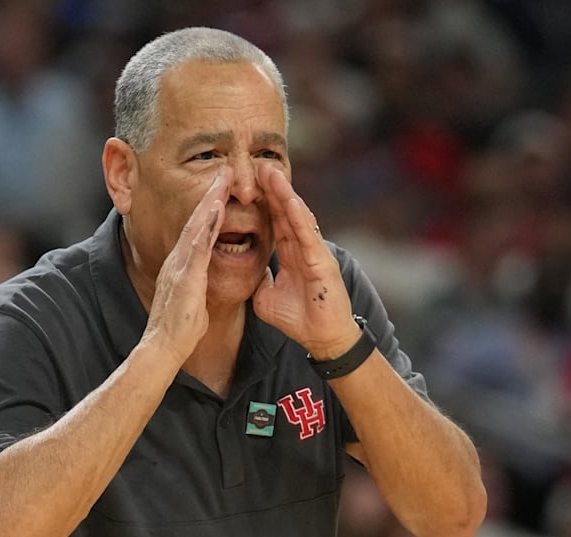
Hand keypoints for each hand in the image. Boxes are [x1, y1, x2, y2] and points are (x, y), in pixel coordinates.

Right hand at [142, 168, 227, 363]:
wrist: (163, 348)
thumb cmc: (179, 328)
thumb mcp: (191, 298)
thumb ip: (196, 282)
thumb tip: (202, 276)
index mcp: (182, 265)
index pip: (199, 229)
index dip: (210, 206)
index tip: (223, 186)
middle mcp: (178, 260)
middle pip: (197, 219)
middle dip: (211, 193)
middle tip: (225, 168)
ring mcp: (180, 266)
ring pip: (197, 225)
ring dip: (210, 200)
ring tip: (224, 177)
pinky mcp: (185, 277)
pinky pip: (198, 246)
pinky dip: (208, 225)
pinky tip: (218, 208)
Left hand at [253, 164, 361, 359]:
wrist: (321, 339)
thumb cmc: (300, 319)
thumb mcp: (267, 297)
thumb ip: (259, 280)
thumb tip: (248, 272)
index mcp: (291, 253)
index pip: (275, 221)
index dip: (263, 201)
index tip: (248, 182)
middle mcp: (303, 248)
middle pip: (285, 212)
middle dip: (273, 188)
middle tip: (259, 164)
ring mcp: (314, 253)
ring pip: (297, 217)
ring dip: (285, 194)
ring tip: (271, 173)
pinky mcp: (322, 263)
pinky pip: (308, 236)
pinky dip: (298, 218)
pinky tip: (289, 201)